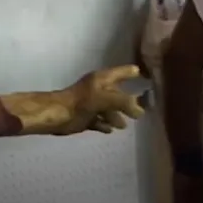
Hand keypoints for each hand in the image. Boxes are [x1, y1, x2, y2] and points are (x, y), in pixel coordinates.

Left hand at [0, 65, 146, 135]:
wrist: (56, 115)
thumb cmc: (81, 102)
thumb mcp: (105, 98)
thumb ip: (124, 102)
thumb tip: (140, 110)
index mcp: (102, 79)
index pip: (122, 72)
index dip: (133, 72)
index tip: (146, 75)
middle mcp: (98, 89)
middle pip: (117, 92)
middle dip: (128, 100)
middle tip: (142, 108)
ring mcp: (91, 104)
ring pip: (108, 109)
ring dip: (117, 116)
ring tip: (124, 125)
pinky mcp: (85, 118)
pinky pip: (98, 121)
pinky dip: (104, 124)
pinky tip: (110, 130)